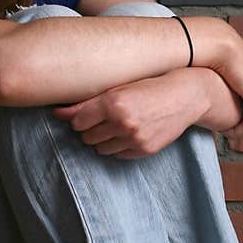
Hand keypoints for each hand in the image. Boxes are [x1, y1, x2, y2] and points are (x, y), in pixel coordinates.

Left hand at [53, 70, 207, 158]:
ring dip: (103, 139)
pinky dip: (118, 145)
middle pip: (87, 137)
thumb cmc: (149, 87)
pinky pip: (117, 155)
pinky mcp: (144, 150)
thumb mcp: (118, 89)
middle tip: (104, 118)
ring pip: (100, 148)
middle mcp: (122, 122)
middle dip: (91, 129)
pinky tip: (129, 132)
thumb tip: (57, 113)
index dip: (79, 119)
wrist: (184, 96)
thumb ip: (87, 102)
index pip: (77, 122)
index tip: (86, 114)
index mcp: (113, 103)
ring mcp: (134, 138)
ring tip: (116, 125)